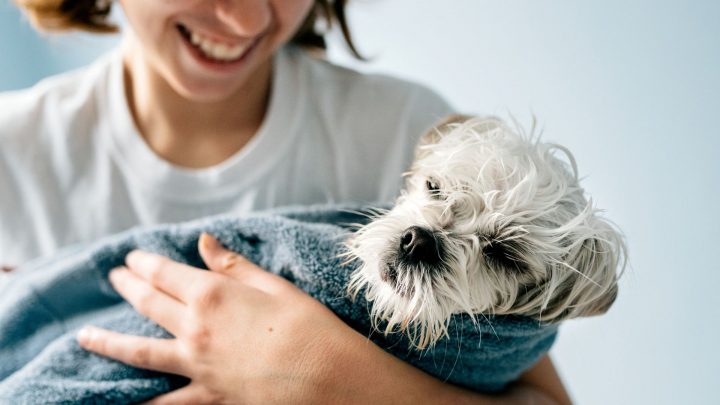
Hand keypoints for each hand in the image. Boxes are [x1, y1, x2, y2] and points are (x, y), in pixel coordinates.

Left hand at [77, 233, 349, 403]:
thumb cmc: (309, 325)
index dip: (144, 263)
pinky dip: (143, 403)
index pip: (166, 273)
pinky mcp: (208, 395)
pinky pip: (167, 403)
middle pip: (149, 304)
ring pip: (141, 352)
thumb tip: (203, 241)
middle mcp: (196, 329)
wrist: (329, 377)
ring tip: (85, 337)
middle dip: (128, 287)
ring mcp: (197, 366)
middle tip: (114, 277)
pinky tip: (120, 402)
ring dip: (110, 342)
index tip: (131, 257)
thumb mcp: (274, 286)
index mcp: (213, 295)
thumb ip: (232, 265)